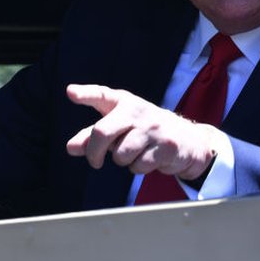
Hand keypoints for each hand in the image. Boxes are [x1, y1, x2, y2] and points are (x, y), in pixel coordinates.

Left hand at [65, 84, 219, 179]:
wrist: (189, 139)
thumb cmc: (146, 131)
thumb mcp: (120, 127)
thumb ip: (93, 136)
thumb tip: (70, 148)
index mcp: (124, 103)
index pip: (102, 95)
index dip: (86, 94)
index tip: (71, 93)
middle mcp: (137, 111)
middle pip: (102, 132)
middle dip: (93, 152)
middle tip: (95, 161)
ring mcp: (153, 128)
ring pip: (120, 155)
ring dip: (124, 161)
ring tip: (136, 152)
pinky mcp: (165, 146)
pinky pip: (138, 166)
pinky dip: (139, 167)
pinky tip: (150, 157)